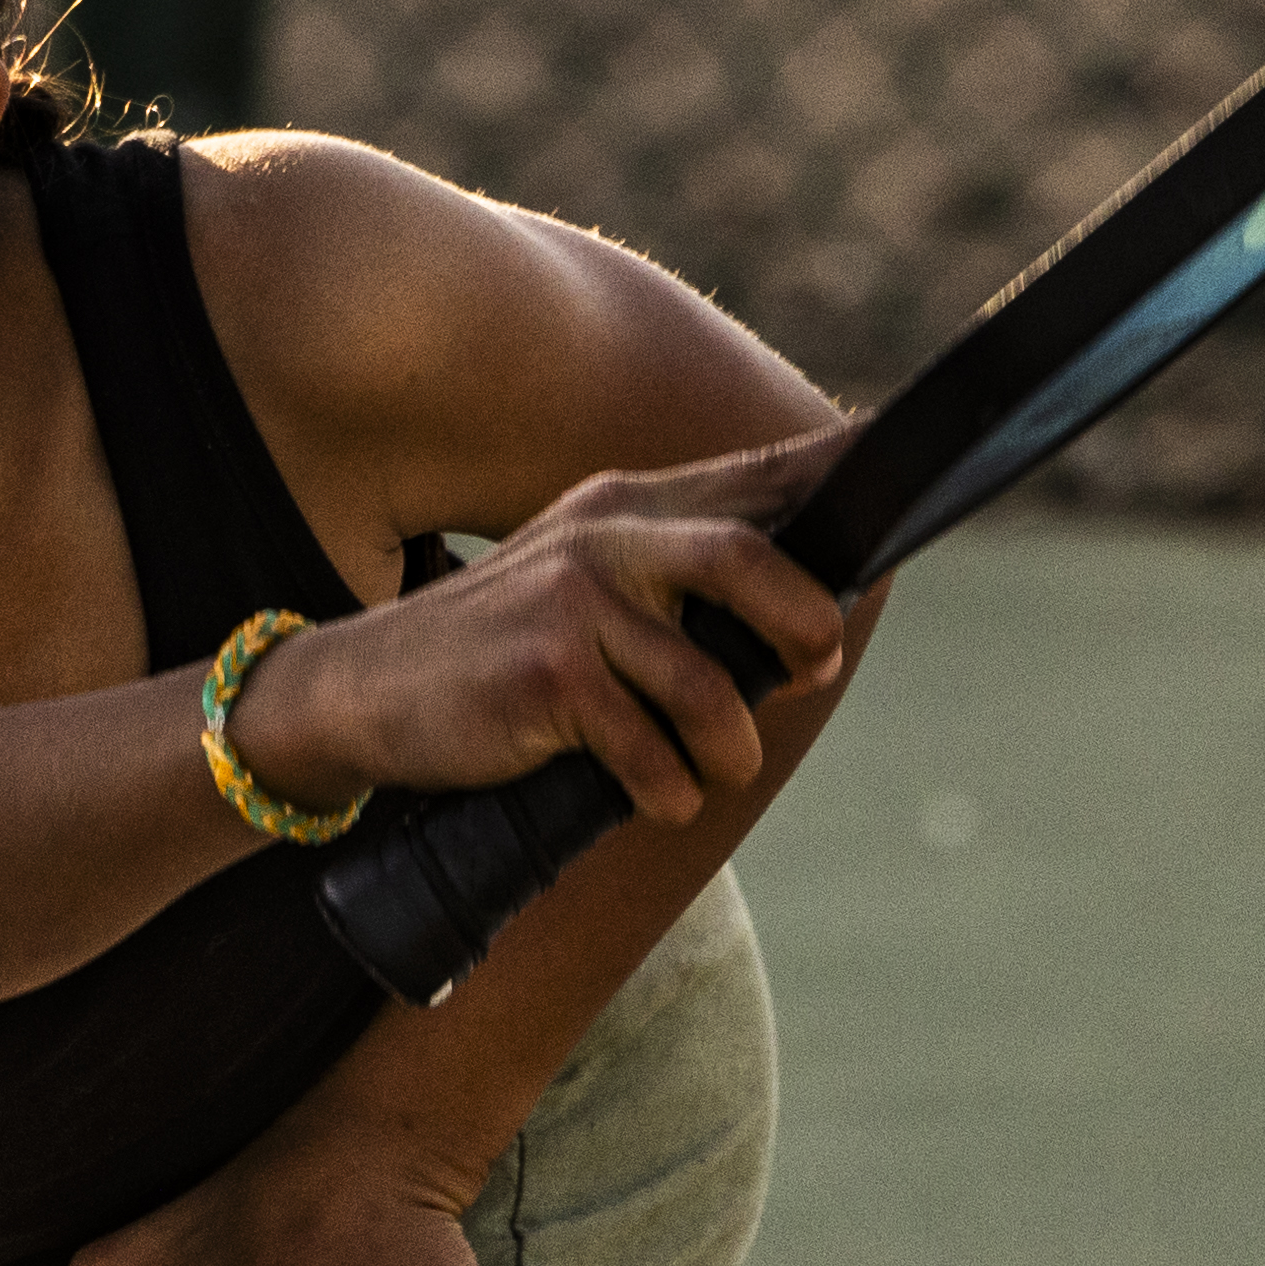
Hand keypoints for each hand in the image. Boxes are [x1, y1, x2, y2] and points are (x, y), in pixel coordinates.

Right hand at [227, 420, 863, 826]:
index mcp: (626, 506)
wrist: (362, 693)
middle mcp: (604, 538)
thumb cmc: (498, 653)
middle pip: (749, 559)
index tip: (902, 466)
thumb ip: (680, 575)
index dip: (839, 472)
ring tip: (717, 769)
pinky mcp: (544, 678)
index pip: (756, 477)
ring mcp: (572, 605)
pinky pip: (648, 751)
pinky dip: (667, 791)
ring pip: (709, 681)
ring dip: (731, 746)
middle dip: (806, 619)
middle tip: (817, 665)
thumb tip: (811, 612)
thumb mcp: (582, 583)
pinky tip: (651, 799)